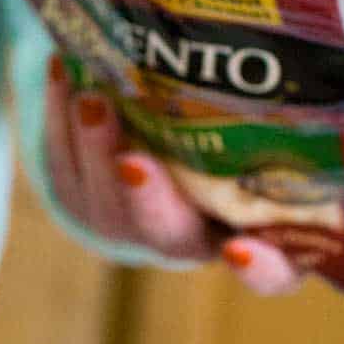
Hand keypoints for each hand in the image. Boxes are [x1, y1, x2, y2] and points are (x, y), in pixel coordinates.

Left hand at [45, 58, 301, 294]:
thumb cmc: (245, 133)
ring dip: (93, 149)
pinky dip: (58, 117)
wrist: (172, 136)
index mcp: (253, 236)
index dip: (259, 270)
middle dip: (147, 198)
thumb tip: (284, 68)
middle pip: (165, 233)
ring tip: (89, 99)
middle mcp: (185, 241)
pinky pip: (62, 165)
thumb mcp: (274, 132)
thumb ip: (285, 124)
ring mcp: (125, 226)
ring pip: (101, 204)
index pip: (273, 274)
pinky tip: (62, 69)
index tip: (238, 251)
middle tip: (131, 159)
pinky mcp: (79, 200)